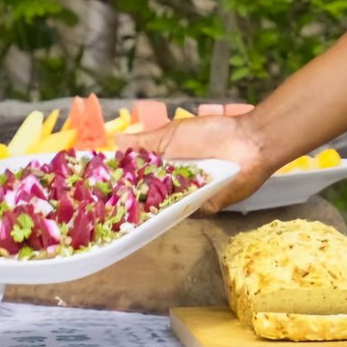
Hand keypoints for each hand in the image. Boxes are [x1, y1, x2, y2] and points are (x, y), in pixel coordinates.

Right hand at [116, 114, 274, 213]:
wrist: (248, 142)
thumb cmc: (211, 133)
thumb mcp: (170, 134)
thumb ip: (144, 142)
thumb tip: (114, 142)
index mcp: (164, 165)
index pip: (137, 177)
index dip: (120, 182)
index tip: (99, 187)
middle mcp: (173, 183)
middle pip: (145, 196)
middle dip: (128, 200)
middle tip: (105, 206)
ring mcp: (187, 196)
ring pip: (161, 207)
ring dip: (145, 209)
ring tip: (122, 213)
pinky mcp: (202, 207)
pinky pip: (182, 213)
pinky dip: (169, 213)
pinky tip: (152, 214)